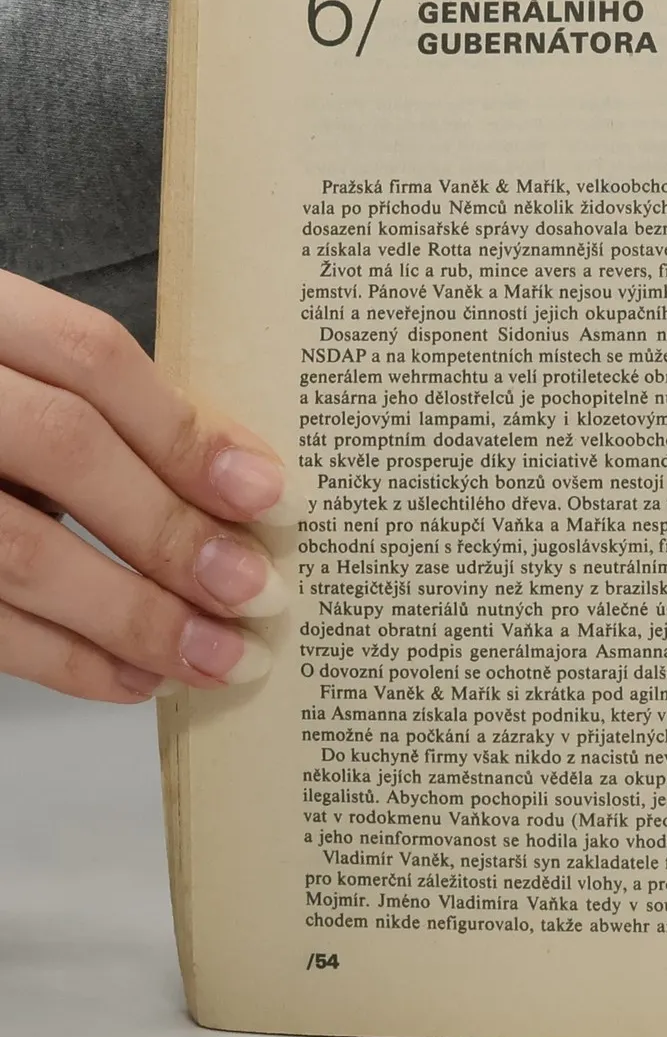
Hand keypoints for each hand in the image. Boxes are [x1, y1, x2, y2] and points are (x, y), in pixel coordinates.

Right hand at [0, 271, 291, 702]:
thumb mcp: (33, 381)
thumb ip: (112, 417)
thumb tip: (241, 494)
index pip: (90, 358)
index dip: (186, 430)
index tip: (271, 495)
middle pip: (65, 448)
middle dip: (172, 530)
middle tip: (256, 591)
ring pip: (20, 550)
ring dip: (135, 616)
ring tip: (216, 657)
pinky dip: (66, 659)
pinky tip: (135, 678)